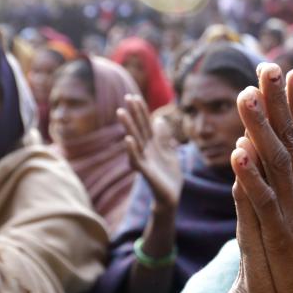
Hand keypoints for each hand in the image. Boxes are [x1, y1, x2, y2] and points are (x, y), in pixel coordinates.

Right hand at [118, 95, 182, 212]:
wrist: (170, 196)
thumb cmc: (168, 175)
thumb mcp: (169, 152)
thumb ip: (163, 137)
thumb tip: (160, 120)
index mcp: (152, 145)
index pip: (146, 124)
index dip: (141, 111)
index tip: (134, 96)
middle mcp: (146, 150)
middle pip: (139, 129)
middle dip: (133, 114)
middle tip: (126, 98)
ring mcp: (144, 160)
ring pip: (135, 140)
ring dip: (128, 127)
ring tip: (121, 113)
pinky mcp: (145, 172)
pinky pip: (136, 159)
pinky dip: (132, 149)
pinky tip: (128, 139)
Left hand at [231, 63, 292, 292]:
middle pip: (290, 136)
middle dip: (278, 100)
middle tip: (269, 66)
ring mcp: (292, 206)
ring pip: (273, 160)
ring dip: (259, 127)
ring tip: (244, 96)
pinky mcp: (278, 228)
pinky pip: (261, 198)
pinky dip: (249, 175)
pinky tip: (237, 153)